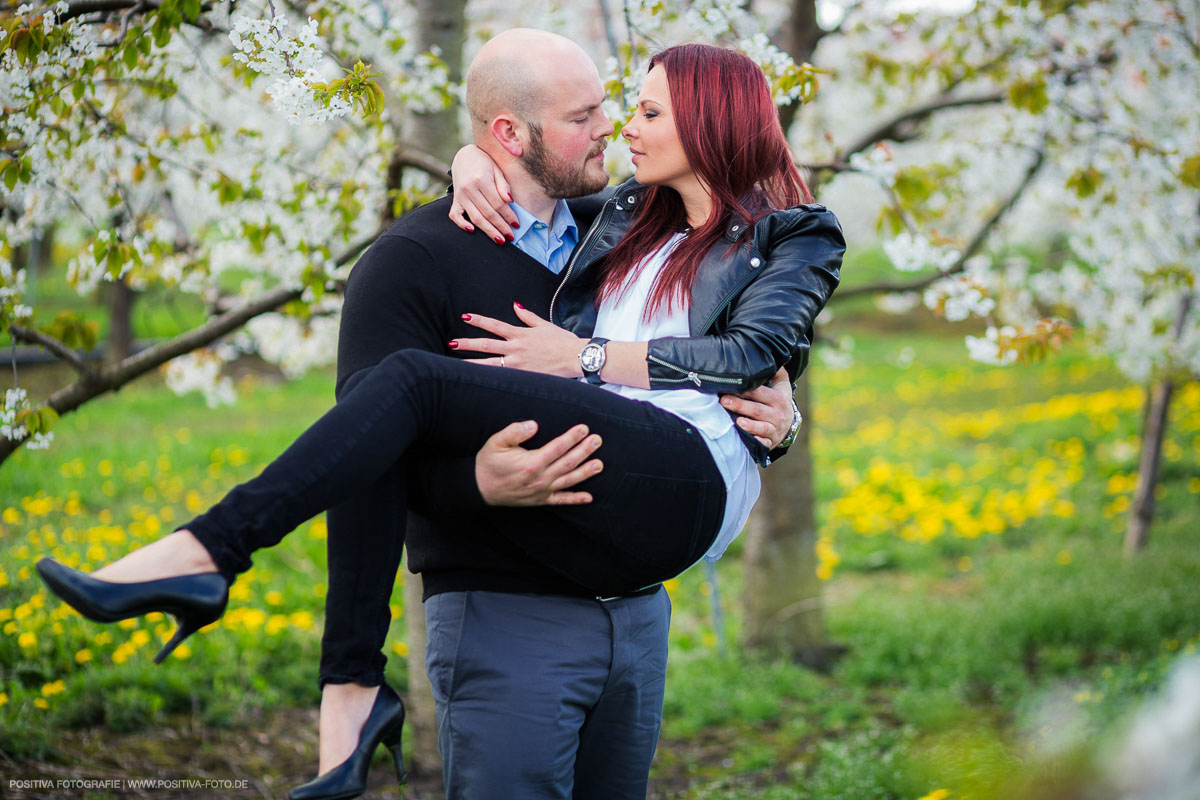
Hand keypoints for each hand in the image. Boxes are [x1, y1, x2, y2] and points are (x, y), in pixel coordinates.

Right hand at [448, 145, 518, 243]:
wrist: (464, 155)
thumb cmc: (485, 162)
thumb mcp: (496, 168)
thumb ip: (503, 185)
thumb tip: (510, 201)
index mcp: (481, 180)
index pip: (497, 203)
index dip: (508, 216)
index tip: (517, 225)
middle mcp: (469, 189)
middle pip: (488, 213)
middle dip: (501, 227)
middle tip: (511, 237)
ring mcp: (460, 195)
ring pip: (475, 217)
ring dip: (488, 231)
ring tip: (500, 240)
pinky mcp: (455, 200)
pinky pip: (455, 215)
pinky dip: (461, 224)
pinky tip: (472, 231)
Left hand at [452, 304, 586, 377]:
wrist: (576, 357)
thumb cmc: (563, 342)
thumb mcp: (545, 325)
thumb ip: (527, 316)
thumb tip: (515, 305)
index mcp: (521, 334)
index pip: (494, 325)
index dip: (478, 320)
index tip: (465, 317)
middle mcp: (516, 349)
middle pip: (486, 345)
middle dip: (467, 344)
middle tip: (451, 344)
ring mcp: (518, 364)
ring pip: (489, 365)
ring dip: (472, 364)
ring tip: (456, 366)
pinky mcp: (523, 377)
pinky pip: (502, 377)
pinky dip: (490, 379)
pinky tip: (477, 381)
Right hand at [476, 421, 603, 505]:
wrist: (480, 489)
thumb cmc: (489, 463)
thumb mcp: (496, 442)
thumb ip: (514, 431)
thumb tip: (533, 425)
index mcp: (531, 463)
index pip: (557, 448)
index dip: (572, 438)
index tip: (584, 429)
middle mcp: (540, 479)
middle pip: (568, 463)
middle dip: (584, 451)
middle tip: (598, 440)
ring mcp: (542, 491)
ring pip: (569, 481)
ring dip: (586, 472)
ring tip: (600, 464)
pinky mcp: (540, 500)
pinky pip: (561, 500)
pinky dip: (575, 499)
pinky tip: (589, 498)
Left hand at [719, 367, 795, 447]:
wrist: (789, 424)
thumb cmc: (779, 400)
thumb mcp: (781, 385)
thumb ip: (775, 371)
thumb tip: (768, 354)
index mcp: (779, 399)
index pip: (761, 393)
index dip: (746, 389)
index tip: (732, 385)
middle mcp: (777, 414)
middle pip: (757, 410)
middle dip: (740, 405)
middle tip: (723, 400)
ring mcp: (774, 429)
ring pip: (761, 427)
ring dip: (748, 425)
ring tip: (736, 421)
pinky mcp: (770, 442)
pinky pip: (763, 443)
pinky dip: (755, 441)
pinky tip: (745, 438)